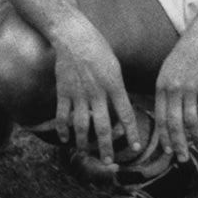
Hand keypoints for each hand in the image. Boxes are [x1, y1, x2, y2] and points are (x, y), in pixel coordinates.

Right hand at [50, 19, 139, 163]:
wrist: (73, 35)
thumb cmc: (98, 48)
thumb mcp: (115, 66)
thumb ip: (117, 88)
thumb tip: (122, 108)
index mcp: (114, 84)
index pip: (126, 114)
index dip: (131, 133)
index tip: (135, 147)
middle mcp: (97, 92)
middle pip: (104, 126)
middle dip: (107, 146)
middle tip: (108, 161)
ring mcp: (79, 93)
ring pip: (82, 125)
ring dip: (84, 142)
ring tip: (86, 152)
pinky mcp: (63, 91)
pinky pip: (62, 115)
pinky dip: (63, 129)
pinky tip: (65, 139)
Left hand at [153, 24, 197, 163]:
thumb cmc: (186, 54)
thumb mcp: (168, 70)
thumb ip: (165, 90)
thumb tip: (164, 112)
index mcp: (161, 86)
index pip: (160, 118)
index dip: (164, 137)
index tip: (167, 151)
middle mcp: (173, 89)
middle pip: (174, 123)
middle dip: (177, 144)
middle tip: (182, 159)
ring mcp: (190, 88)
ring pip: (190, 121)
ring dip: (195, 137)